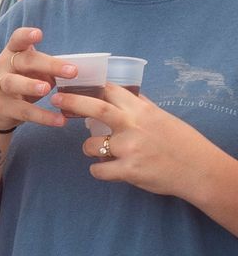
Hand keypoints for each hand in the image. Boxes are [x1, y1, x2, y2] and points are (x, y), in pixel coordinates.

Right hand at [0, 26, 69, 133]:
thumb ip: (49, 69)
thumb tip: (78, 71)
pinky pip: (23, 111)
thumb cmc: (21, 83)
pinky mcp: (2, 107)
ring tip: (47, 90)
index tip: (39, 34)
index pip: (16, 40)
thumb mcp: (32, 71)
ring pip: (13, 83)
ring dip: (30, 85)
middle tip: (72, 71)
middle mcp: (3, 67)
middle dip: (48, 65)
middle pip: (23, 61)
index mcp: (13, 53)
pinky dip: (43, 116)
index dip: (26, 36)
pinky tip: (59, 120)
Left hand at [61, 83, 222, 200]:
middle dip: (73, 102)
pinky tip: (108, 169)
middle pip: (97, 109)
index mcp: (143, 111)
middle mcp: (135, 126)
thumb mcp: (163, 118)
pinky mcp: (128, 170)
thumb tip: (126, 94)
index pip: (113, 91)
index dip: (93, 87)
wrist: (199, 170)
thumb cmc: (182, 143)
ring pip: (90, 145)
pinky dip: (98, 170)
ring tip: (101, 150)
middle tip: (56, 100)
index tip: (77, 85)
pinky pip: (98, 170)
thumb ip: (142, 107)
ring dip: (88, 148)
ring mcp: (130, 149)